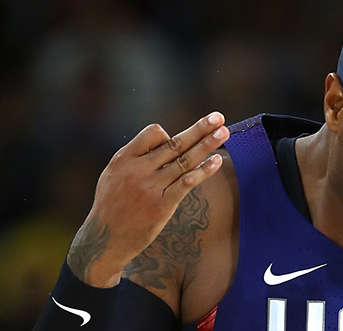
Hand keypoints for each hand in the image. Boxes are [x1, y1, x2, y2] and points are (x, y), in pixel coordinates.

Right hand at [66, 112, 229, 286]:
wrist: (103, 241)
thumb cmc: (112, 205)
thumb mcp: (113, 174)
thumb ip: (136, 158)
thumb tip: (166, 141)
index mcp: (124, 158)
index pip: (154, 132)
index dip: (169, 135)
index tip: (174, 145)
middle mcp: (137, 169)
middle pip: (175, 142)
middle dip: (199, 128)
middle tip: (218, 117)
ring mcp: (150, 187)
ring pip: (185, 160)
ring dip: (207, 144)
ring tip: (225, 132)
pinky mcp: (162, 205)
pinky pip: (187, 183)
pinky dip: (203, 171)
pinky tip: (216, 161)